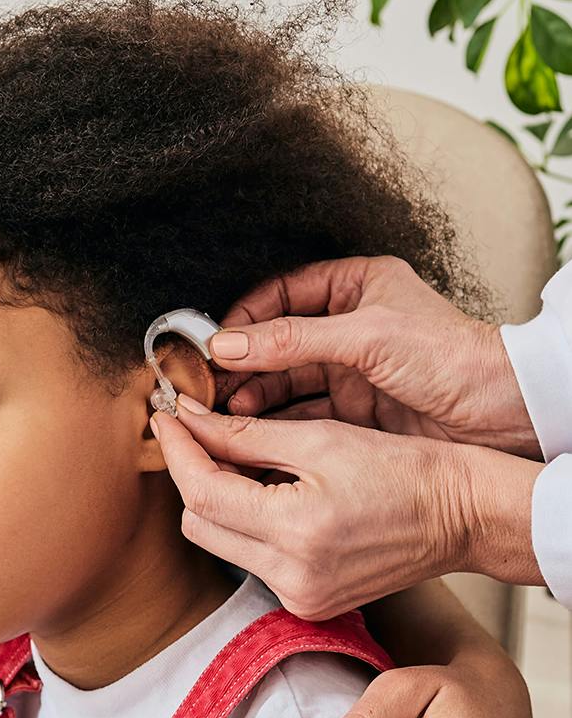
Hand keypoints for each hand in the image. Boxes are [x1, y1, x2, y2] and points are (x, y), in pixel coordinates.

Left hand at [152, 403, 542, 618]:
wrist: (462, 516)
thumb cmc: (404, 471)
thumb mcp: (321, 439)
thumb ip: (244, 435)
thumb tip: (187, 420)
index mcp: (296, 534)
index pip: (202, 493)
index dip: (178, 450)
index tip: (166, 417)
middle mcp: (292, 578)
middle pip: (199, 523)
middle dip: (191, 474)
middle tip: (194, 431)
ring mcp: (299, 597)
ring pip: (219, 542)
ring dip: (214, 498)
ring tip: (230, 456)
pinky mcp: (307, 603)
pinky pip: (250, 559)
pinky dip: (243, 523)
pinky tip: (261, 490)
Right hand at [211, 256, 538, 458]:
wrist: (506, 412)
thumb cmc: (451, 357)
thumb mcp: (364, 337)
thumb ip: (290, 340)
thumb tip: (226, 344)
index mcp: (356, 286)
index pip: (282, 293)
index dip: (245, 316)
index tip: (215, 342)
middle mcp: (350, 326)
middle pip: (277, 341)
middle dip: (242, 362)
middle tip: (210, 383)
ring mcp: (352, 370)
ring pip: (286, 379)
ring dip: (255, 394)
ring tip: (228, 409)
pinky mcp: (357, 410)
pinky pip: (304, 412)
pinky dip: (277, 421)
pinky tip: (253, 430)